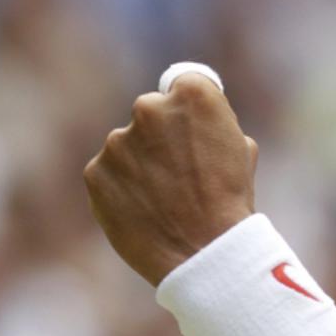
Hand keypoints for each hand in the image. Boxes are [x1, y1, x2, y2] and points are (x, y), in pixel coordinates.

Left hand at [84, 73, 257, 285]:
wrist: (203, 252)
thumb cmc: (230, 200)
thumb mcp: (240, 147)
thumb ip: (211, 122)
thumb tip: (192, 121)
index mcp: (192, 93)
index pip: (183, 83)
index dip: (189, 108)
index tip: (192, 127)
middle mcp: (149, 108)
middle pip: (151, 111)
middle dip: (161, 134)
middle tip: (178, 170)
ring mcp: (117, 140)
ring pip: (127, 145)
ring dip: (140, 163)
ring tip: (164, 198)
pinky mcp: (95, 171)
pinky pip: (108, 173)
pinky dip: (121, 187)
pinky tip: (144, 209)